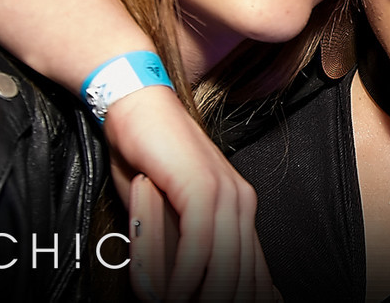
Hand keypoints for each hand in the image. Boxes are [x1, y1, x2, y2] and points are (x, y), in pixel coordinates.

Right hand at [105, 86, 277, 300]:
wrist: (136, 106)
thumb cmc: (146, 160)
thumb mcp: (167, 214)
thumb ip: (183, 248)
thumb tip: (187, 290)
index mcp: (240, 209)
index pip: (253, 273)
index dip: (240, 299)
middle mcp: (241, 202)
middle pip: (243, 276)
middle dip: (216, 302)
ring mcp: (225, 192)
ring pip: (224, 265)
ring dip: (195, 296)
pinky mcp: (201, 185)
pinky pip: (199, 243)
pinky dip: (181, 274)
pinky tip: (165, 292)